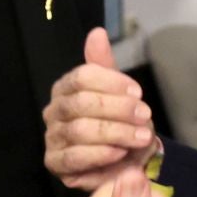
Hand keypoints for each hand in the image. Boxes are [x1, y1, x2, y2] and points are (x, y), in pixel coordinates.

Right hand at [44, 28, 158, 189]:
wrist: (128, 161)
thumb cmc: (121, 123)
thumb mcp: (118, 92)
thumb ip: (106, 65)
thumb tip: (97, 32)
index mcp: (66, 88)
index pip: (81, 77)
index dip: (111, 82)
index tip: (138, 93)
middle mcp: (54, 110)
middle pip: (81, 103)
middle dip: (117, 109)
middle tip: (144, 116)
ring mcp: (52, 138)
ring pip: (79, 130)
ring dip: (115, 132)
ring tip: (140, 137)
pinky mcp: (55, 163)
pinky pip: (74, 157)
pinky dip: (100, 154)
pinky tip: (120, 152)